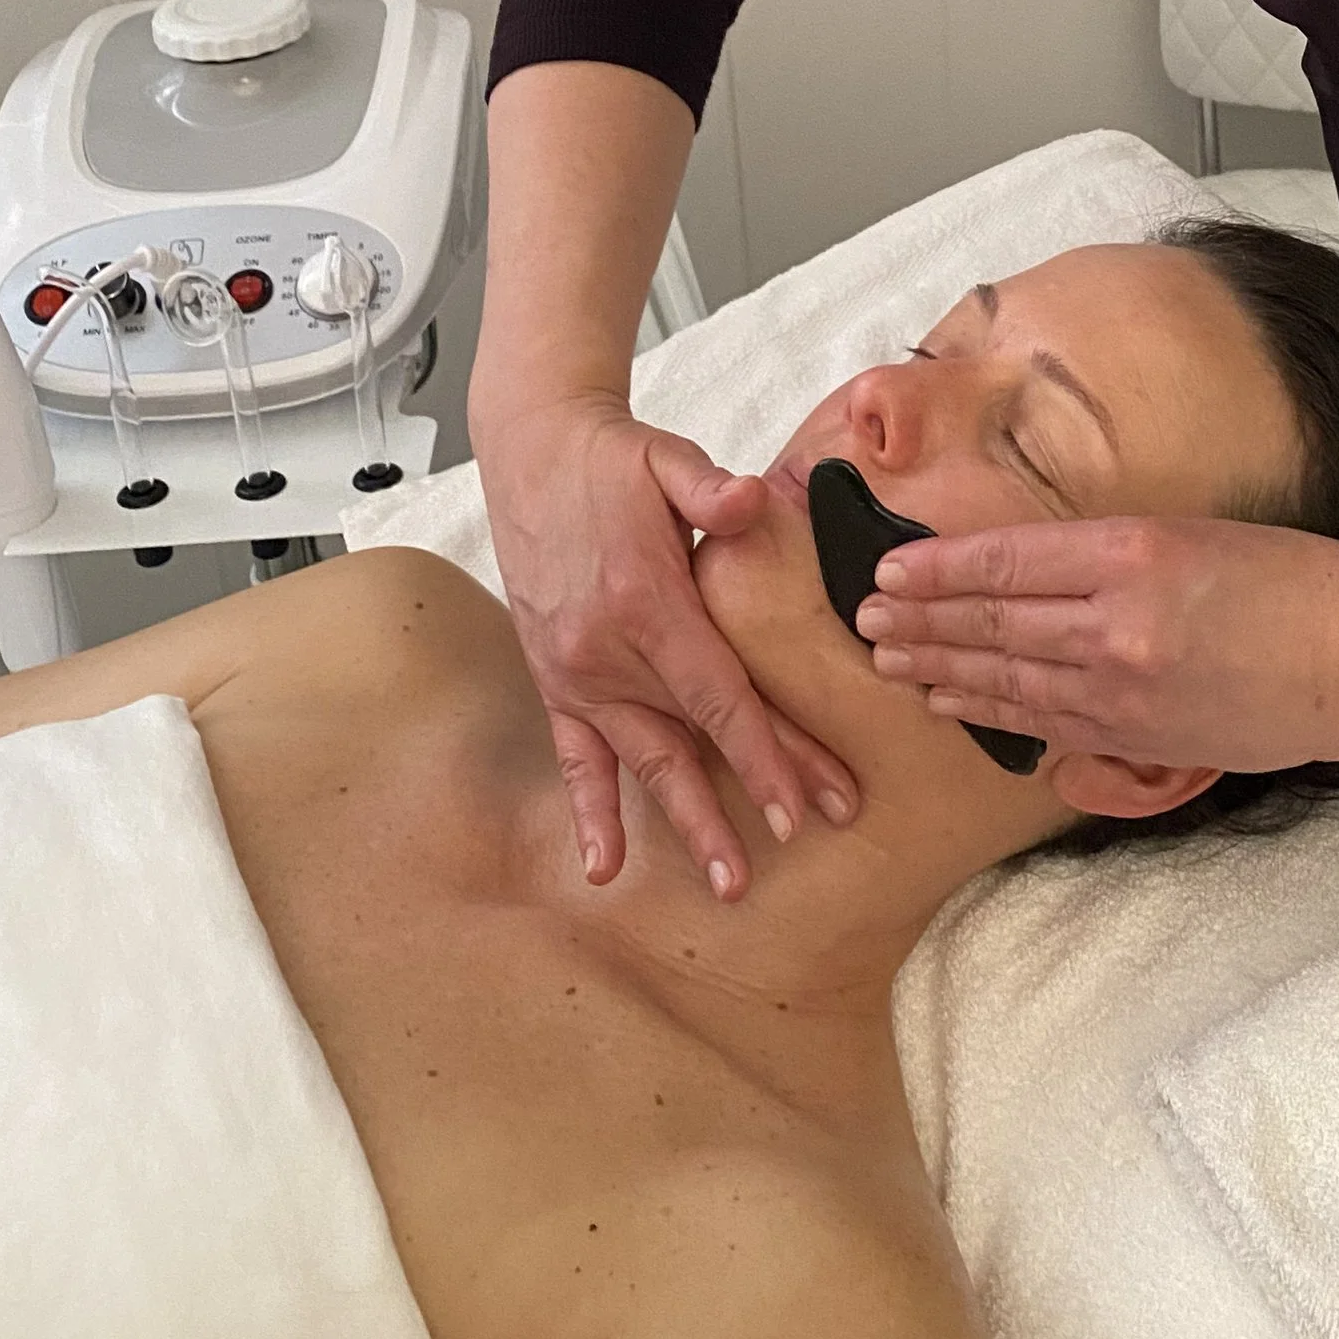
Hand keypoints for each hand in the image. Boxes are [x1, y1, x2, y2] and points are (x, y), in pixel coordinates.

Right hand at [477, 392, 858, 898]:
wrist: (532, 453)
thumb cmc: (613, 458)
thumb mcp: (666, 457)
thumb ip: (711, 487)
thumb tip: (755, 498)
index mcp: (647, 604)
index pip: (720, 697)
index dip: (767, 755)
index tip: (806, 805)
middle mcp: (608, 653)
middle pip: (696, 739)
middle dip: (750, 796)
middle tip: (795, 844)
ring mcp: (576, 673)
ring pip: (644, 762)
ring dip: (687, 823)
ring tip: (728, 884)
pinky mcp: (554, 680)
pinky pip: (575, 757)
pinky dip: (591, 811)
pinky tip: (604, 867)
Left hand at [853, 513, 1338, 772]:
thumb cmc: (1288, 577)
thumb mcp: (1189, 535)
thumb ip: (1104, 558)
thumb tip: (1025, 576)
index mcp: (1132, 552)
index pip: (1006, 560)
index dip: (938, 568)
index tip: (888, 566)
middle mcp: (1118, 624)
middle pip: (993, 623)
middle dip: (921, 622)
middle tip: (864, 617)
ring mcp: (1127, 691)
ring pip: (1008, 679)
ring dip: (941, 671)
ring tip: (889, 661)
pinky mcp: (1142, 739)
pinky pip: (1047, 725)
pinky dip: (993, 714)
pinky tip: (956, 706)